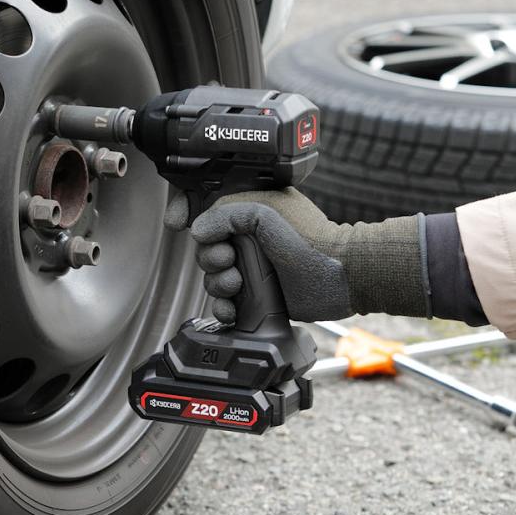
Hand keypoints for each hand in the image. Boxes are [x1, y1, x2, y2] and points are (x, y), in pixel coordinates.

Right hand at [164, 188, 427, 324]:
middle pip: (206, 246)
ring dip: (217, 282)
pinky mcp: (257, 294)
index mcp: (251, 208)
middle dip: (210, 257)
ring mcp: (253, 266)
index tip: (177, 223)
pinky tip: (231, 307)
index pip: (208, 207)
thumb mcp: (264, 213)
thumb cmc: (310, 240)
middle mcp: (250, 237)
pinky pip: (227, 300)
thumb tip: (198, 231)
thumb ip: (225, 214)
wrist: (338, 277)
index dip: (188, 213)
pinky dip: (223, 306)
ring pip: (213, 275)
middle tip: (228, 260)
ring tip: (237, 284)